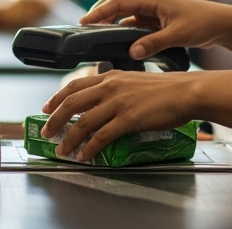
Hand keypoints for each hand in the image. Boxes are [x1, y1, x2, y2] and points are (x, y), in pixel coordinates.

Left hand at [40, 70, 198, 160]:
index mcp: (110, 76)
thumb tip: (104, 102)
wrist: (185, 91)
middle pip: (72, 103)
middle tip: (46, 132)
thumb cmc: (166, 88)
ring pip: (83, 121)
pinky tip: (84, 155)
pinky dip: (89, 148)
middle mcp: (110, 87)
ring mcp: (118, 103)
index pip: (75, 85)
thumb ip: (117, 88)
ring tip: (62, 149)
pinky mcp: (128, 119)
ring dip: (68, 138)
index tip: (47, 108)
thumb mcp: (134, 80)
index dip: (57, 98)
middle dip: (54, 119)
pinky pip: (102, 136)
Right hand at [81, 0, 231, 59]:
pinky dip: (123, 30)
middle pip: (116, 2)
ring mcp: (153, 10)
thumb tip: (131, 52)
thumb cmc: (203, 24)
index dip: (99, 11)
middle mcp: (149, 2)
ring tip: (97, 36)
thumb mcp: (178, 35)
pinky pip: (134, 23)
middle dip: (99, 13)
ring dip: (111, 22)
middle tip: (85, 28)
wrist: (222, 23)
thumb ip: (153, 43)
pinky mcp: (157, 20)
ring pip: (124, 13)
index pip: (118, 2)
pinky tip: (119, 43)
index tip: (84, 22)